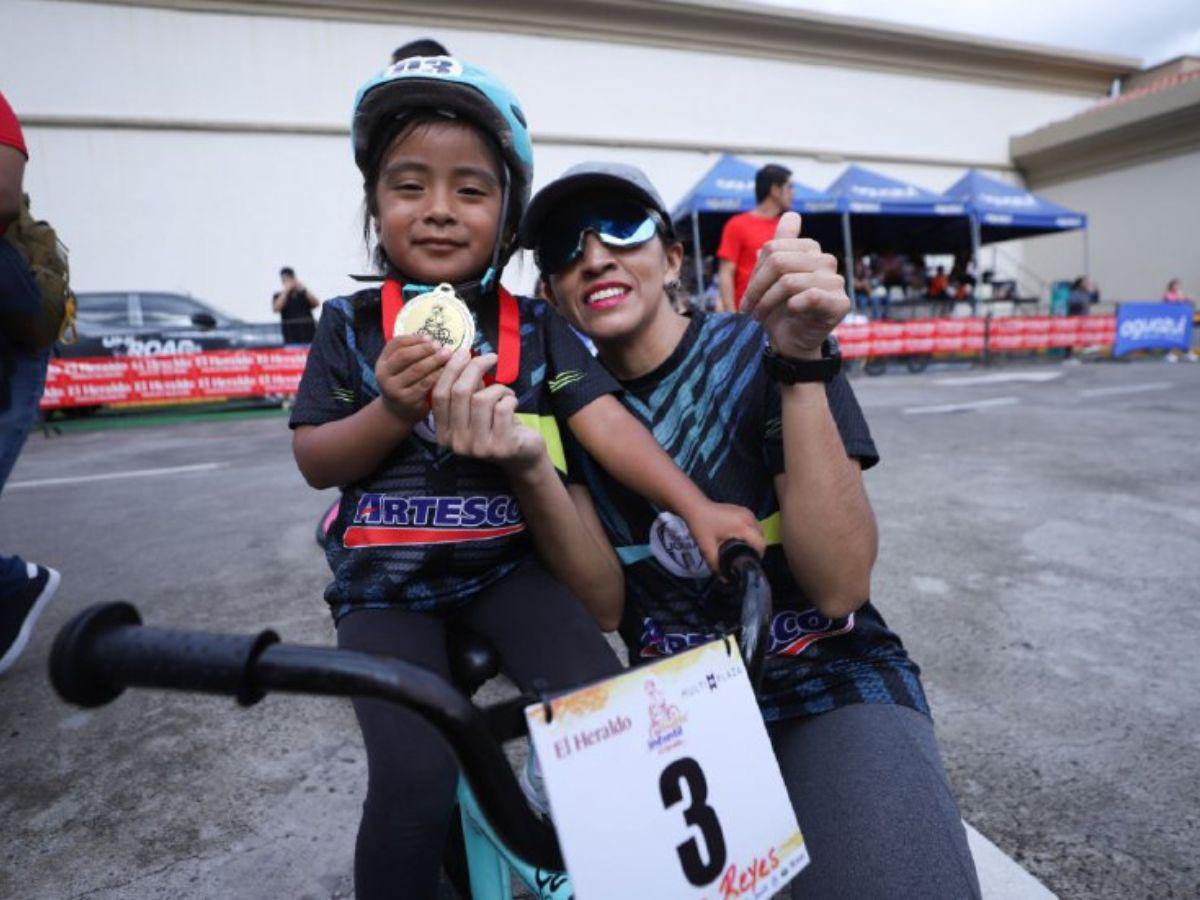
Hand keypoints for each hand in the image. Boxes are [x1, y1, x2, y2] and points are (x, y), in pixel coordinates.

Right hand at [375, 334, 450, 423]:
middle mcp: (383, 375)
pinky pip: (424, 384)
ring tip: (447, 355)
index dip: (414, 339)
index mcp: (382, 362)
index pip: (396, 344)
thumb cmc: (405, 385)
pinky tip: (447, 371)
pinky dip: (437, 375)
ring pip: (416, 369)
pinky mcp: (406, 400)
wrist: (398, 413)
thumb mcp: (401, 368)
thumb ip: (411, 354)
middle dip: (424, 349)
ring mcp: (393, 388)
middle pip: (405, 356)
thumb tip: (432, 339)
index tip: (430, 337)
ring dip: (433, 360)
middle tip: (440, 345)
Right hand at [430, 350, 544, 470]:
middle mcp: (456, 443)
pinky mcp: (500, 447)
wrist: (522, 455)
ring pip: (482, 399)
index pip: (439, 395)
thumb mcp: (474, 408)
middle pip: (460, 393)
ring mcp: (478, 448)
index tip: (465, 352)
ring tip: (505, 393)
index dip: (451, 369)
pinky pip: (502, 408)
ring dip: (498, 388)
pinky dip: (510, 398)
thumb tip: (462, 355)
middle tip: (491, 357)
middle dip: (476, 367)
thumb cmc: (496, 425)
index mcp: (443, 433)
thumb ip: (466, 389)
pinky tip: (512, 403)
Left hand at [681, 500, 764, 573]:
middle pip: (761, 537)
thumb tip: (726, 580)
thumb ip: (716, 565)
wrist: (695, 507)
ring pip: (759, 530)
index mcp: (742, 526)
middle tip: (744, 558)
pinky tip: (741, 538)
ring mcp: (747, 512)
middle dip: (756, 549)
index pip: (760, 544)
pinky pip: (753, 524)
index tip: (749, 563)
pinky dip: (751, 532)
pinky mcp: (744, 510)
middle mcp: (748, 518)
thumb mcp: (707, 548)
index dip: (758, 556)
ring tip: (743, 549)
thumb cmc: (701, 527)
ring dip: (754, 540)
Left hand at [740, 212, 848, 358]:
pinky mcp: (840, 302)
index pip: (773, 248)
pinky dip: (792, 306)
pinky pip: (810, 296)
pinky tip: (790, 313)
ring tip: (760, 316)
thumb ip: (778, 247)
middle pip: (779, 262)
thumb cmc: (779, 310)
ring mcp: (835, 280)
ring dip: (767, 302)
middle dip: (757, 288)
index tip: (748, 295)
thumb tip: (792, 214)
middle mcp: (825, 261)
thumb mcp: (771, 278)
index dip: (755, 273)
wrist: (791, 343)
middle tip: (749, 308)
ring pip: (789, 281)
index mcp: (809, 250)